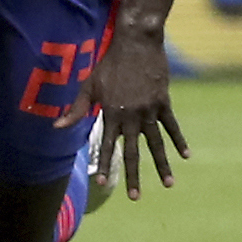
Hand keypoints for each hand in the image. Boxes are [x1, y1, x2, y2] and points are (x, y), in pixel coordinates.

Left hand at [81, 24, 189, 200]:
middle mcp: (130, 116)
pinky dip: (179, 141)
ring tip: (168, 185)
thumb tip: (56, 127)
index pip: (105, 145)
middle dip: (132, 176)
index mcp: (110, 113)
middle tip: (134, 197)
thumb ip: (76, 109)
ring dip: (161, 166)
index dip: (104, 165)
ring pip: (156, 144)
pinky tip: (186, 155)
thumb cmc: (110, 64)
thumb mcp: (89, 85)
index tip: (102, 185)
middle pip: (132, 152)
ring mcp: (149, 110)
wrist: (137, 44)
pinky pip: (172, 126)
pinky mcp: (163, 102)